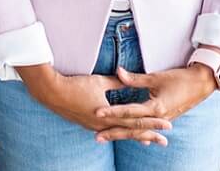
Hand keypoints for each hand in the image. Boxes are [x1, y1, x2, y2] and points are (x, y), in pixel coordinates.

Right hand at [20, 68, 153, 139]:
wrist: (52, 93)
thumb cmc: (75, 85)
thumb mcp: (99, 81)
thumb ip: (117, 83)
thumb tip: (129, 79)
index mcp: (110, 115)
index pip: (137, 120)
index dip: (153, 122)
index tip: (168, 125)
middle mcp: (104, 125)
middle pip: (131, 132)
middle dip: (149, 136)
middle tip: (164, 141)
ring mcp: (95, 127)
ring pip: (120, 134)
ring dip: (135, 137)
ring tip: (147, 141)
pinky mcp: (88, 125)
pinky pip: (108, 132)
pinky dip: (119, 134)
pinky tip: (122, 135)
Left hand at [93, 65, 217, 142]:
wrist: (201, 84)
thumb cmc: (180, 79)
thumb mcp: (156, 77)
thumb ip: (136, 79)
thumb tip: (118, 72)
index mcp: (156, 108)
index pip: (129, 111)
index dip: (112, 112)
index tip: (98, 113)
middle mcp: (159, 118)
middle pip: (132, 127)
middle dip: (114, 132)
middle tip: (97, 137)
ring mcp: (162, 120)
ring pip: (138, 130)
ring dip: (123, 134)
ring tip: (107, 137)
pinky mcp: (164, 119)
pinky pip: (147, 128)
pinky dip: (136, 133)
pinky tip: (129, 137)